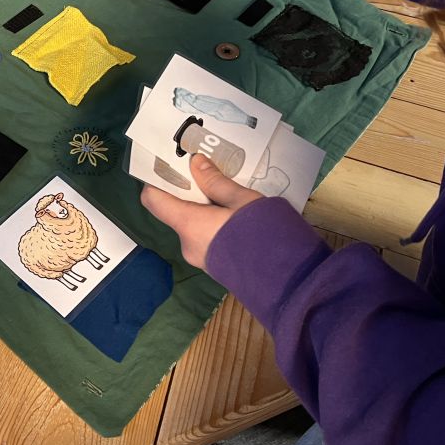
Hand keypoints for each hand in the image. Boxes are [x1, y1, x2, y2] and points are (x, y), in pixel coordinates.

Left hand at [140, 154, 261, 269]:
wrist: (291, 281)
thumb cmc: (265, 236)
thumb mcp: (243, 200)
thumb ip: (216, 182)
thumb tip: (195, 162)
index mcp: (189, 226)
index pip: (153, 200)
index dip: (156, 181)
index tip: (169, 166)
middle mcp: (187, 245)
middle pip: (176, 212)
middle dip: (189, 192)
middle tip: (207, 173)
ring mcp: (201, 259)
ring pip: (194, 226)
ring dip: (205, 209)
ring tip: (227, 194)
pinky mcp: (215, 267)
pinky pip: (206, 239)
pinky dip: (214, 225)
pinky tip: (236, 217)